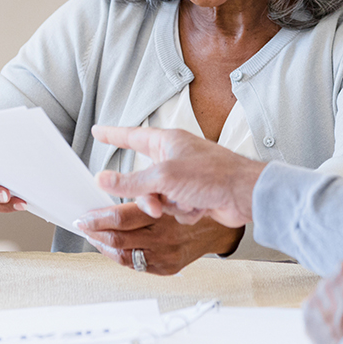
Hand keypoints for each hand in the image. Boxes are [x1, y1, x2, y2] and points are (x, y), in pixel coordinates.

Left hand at [74, 202, 243, 274]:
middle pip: (118, 239)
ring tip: (94, 237)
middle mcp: (163, 238)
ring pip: (123, 256)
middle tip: (84, 226)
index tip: (84, 216)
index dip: (98, 218)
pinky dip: (121, 257)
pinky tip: (114, 249)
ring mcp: (165, 255)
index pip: (120, 218)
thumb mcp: (171, 192)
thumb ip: (143, 197)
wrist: (220, 226)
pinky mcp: (167, 268)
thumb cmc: (195, 204)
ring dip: (104, 246)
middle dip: (95, 233)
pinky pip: (136, 266)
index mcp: (163, 215)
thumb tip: (110, 197)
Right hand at [91, 126, 265, 227]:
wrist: (244, 195)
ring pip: (158, 198)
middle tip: (156, 204)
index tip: (98, 131)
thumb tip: (102, 179)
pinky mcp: (195, 195)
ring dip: (170, 206)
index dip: (113, 134)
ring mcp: (185, 178)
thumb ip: (130, 181)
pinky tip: (201, 207)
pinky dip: (185, 212)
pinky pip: (175, 209)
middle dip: (149, 197)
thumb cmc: (211, 175)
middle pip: (143, 180)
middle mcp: (175, 157)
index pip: (132, 136)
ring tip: (188, 203)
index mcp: (167, 143)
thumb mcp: (164, 178)